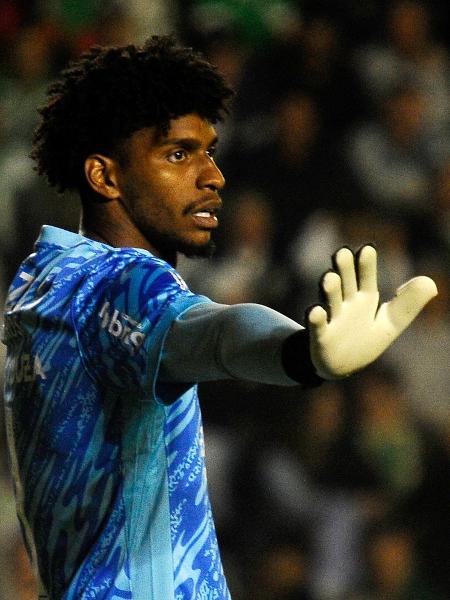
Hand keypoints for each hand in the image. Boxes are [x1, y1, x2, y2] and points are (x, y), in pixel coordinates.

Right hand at [307, 245, 437, 378]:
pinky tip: (316, 311)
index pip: (365, 278)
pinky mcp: (321, 338)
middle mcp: (345, 305)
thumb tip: (430, 282)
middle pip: (345, 283)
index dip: (366, 265)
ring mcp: (332, 320)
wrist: (340, 366)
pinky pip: (318, 327)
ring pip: (330, 301)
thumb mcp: (391, 323)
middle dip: (344, 269)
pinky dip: (316, 319)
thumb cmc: (365, 339)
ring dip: (330, 290)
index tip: (367, 249)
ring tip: (330, 277)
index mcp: (363, 298)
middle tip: (343, 253)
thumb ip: (408, 303)